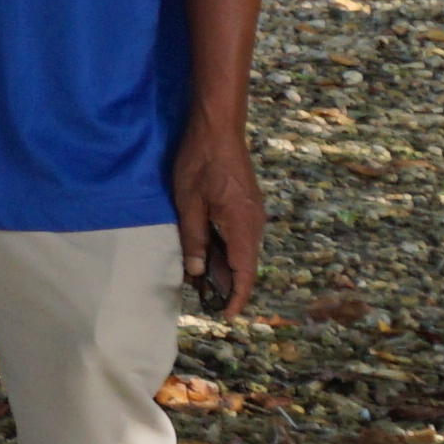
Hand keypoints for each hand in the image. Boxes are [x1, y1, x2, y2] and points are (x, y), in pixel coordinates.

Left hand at [172, 125, 265, 318]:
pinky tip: (204, 249)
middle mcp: (254, 223)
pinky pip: (238, 235)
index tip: (226, 315)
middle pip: (244, 264)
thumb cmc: (200, 163)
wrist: (218, 128)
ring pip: (240, 250)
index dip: (237, 297)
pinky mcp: (247, 204)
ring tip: (197, 276)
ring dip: (222, 265)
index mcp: (243, 227)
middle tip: (201, 298)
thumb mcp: (189, 204)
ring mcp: (253, 212)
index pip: (245, 273)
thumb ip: (194, 240)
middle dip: (225, 284)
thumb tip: (197, 273)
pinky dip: (223, 248)